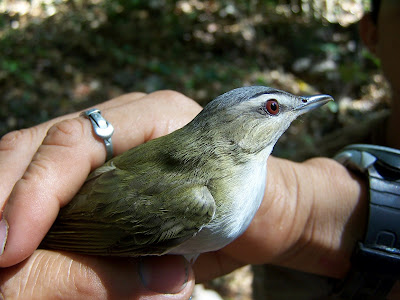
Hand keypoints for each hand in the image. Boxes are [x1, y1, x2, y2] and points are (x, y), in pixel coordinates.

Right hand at [0, 89, 370, 297]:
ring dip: (17, 210)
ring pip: (39, 170)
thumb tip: (145, 270)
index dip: (36, 189)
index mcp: (155, 116)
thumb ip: (176, 223)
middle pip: (39, 149)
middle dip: (9, 200)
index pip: (76, 140)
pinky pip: (60, 196)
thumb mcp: (227, 206)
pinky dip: (41, 223)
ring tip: (10, 254)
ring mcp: (109, 152)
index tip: (11, 246)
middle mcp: (124, 126)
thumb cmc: (255, 199)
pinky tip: (30, 246)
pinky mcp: (104, 181)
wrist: (265, 206)